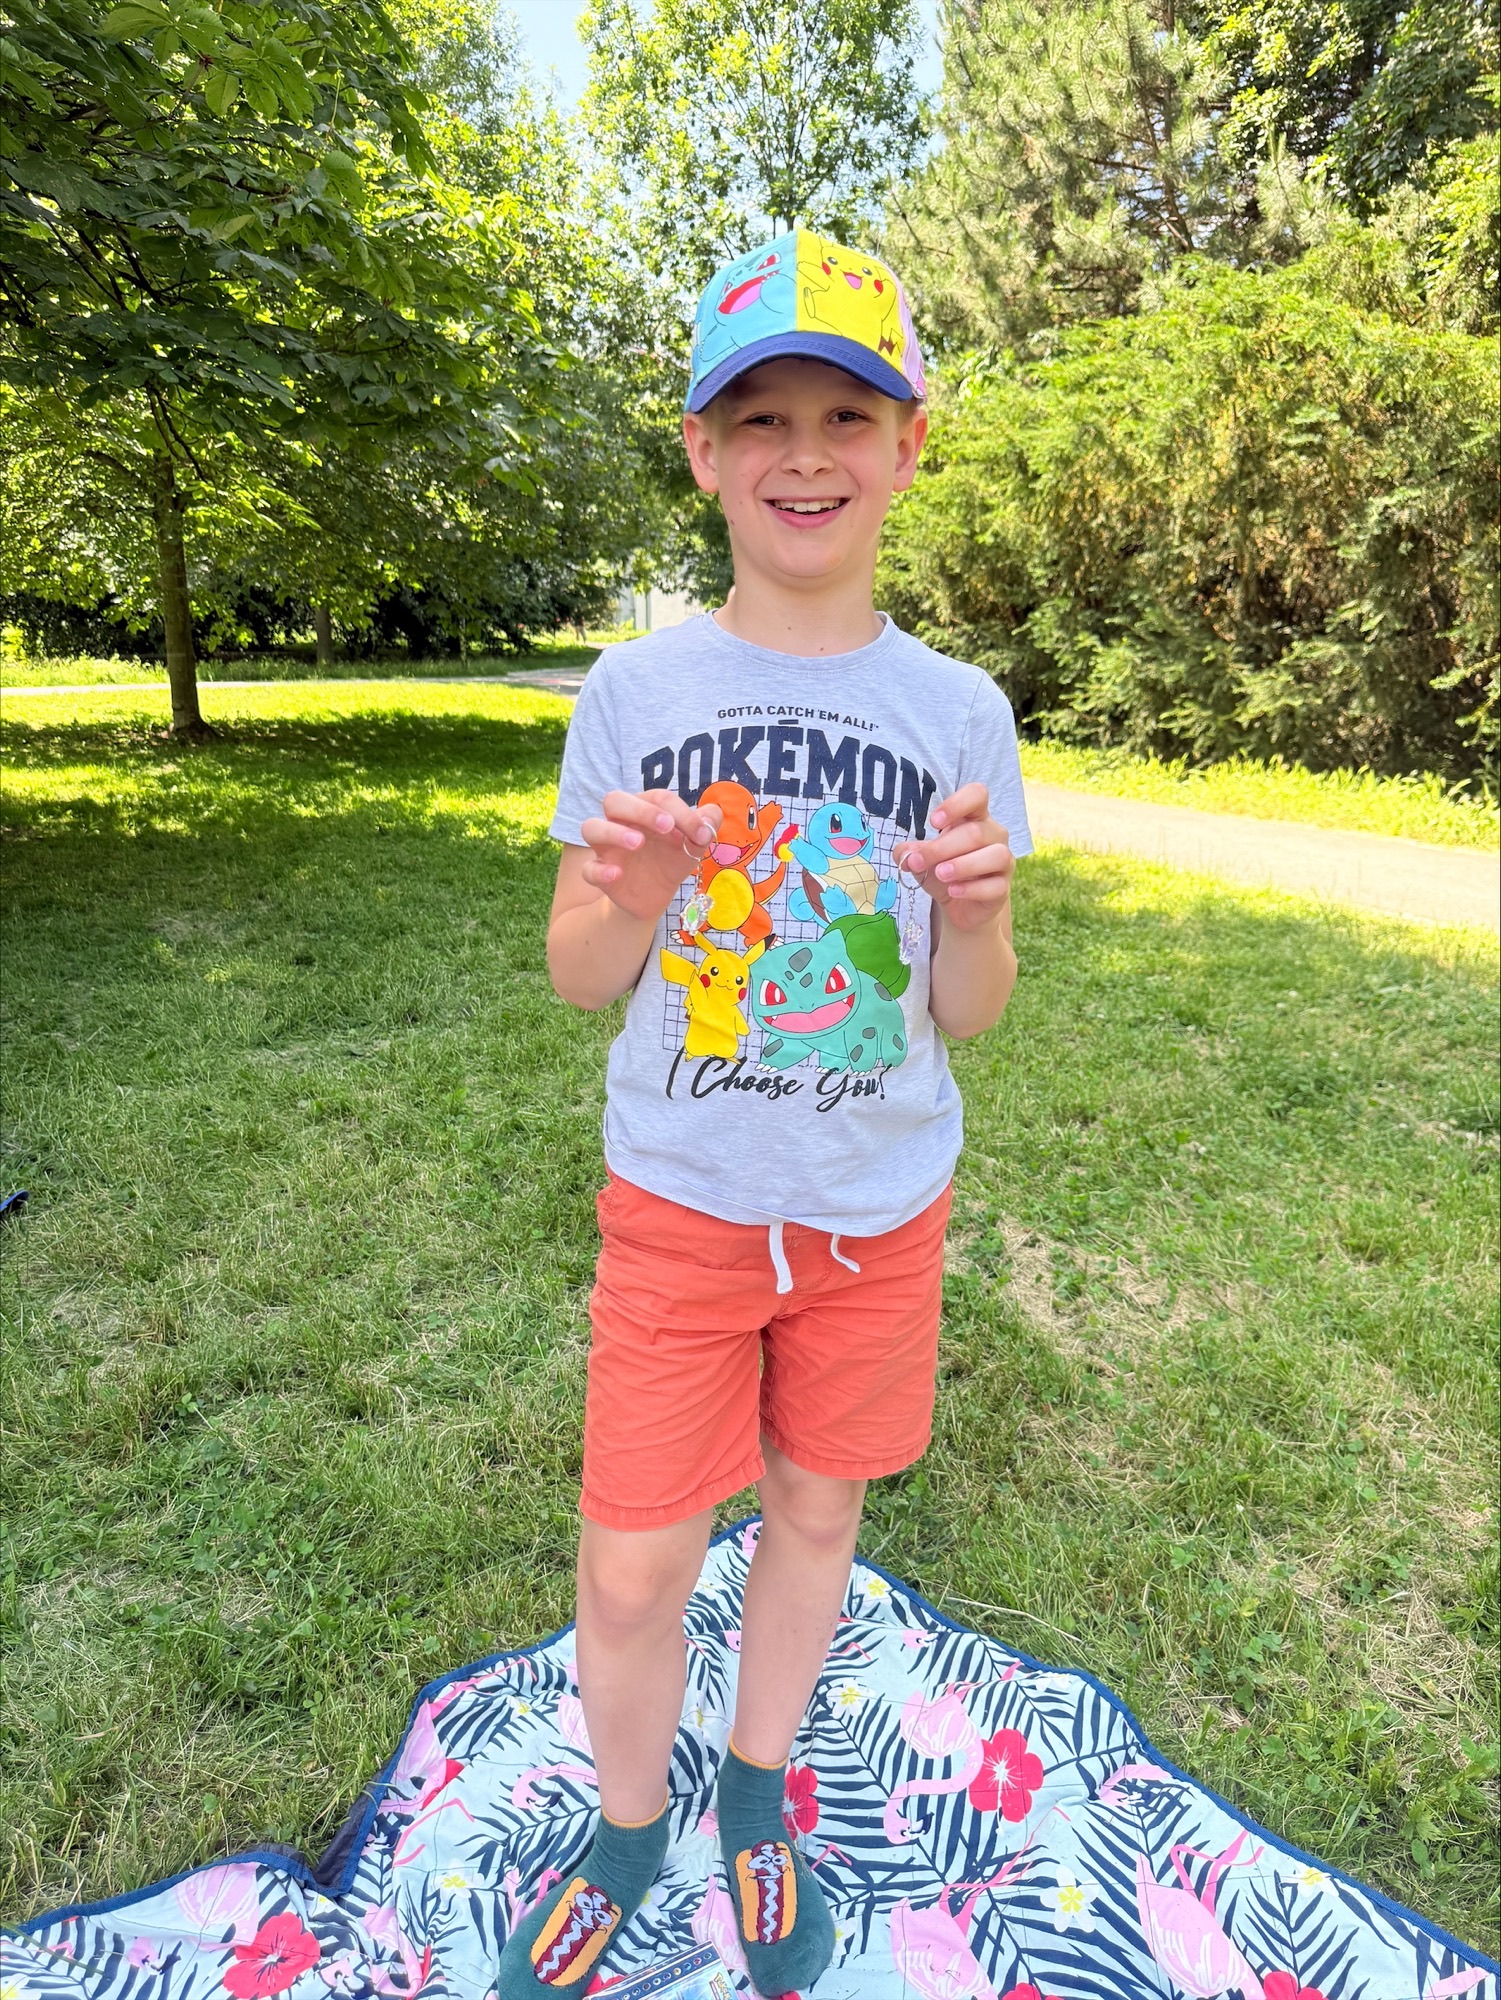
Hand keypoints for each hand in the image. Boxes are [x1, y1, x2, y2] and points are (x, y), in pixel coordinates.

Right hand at [578, 789, 722, 923]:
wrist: (657, 895)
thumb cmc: (671, 859)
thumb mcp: (693, 844)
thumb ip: (705, 825)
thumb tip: (712, 814)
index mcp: (644, 808)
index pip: (657, 798)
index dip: (680, 811)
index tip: (700, 832)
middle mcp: (620, 822)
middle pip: (614, 800)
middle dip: (640, 810)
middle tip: (666, 826)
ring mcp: (606, 847)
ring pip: (591, 827)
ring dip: (613, 831)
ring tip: (638, 843)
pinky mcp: (599, 873)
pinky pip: (588, 868)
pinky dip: (599, 870)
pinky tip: (617, 874)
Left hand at [896, 782, 1014, 932]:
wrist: (959, 906)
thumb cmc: (944, 872)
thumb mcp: (923, 860)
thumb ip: (912, 853)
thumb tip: (904, 853)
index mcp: (975, 818)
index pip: (978, 795)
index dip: (957, 804)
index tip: (933, 822)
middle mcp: (994, 835)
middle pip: (976, 832)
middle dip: (943, 847)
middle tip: (918, 861)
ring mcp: (1003, 862)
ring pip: (996, 855)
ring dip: (963, 865)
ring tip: (940, 874)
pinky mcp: (1003, 888)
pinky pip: (996, 886)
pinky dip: (972, 889)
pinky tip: (953, 891)